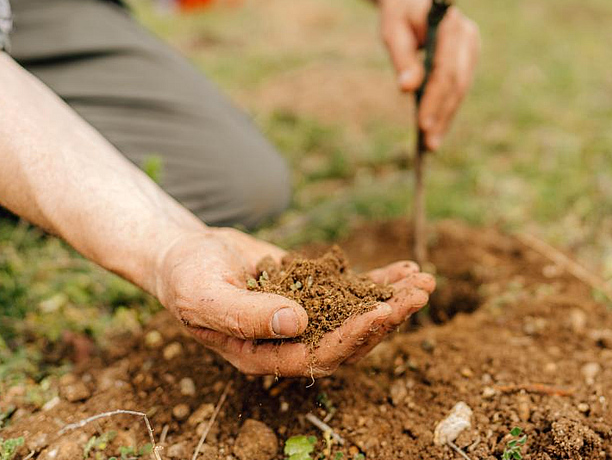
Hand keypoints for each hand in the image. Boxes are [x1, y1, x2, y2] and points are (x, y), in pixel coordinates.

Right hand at [151, 228, 434, 375]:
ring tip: (425, 282)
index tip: (380, 314)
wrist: (186, 255)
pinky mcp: (316, 293)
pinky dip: (382, 282)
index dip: (352, 338)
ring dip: (394, 301)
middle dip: (387, 318)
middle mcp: (293, 343)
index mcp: (266, 357)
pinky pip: (354, 291)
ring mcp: (308, 318)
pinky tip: (408, 268)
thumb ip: (246, 315)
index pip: (319, 356)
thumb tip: (296, 322)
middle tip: (418, 296)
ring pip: (359, 315)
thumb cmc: (186, 279)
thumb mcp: (205, 297)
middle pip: (350, 339)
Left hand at [379, 0, 479, 150]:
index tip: (421, 124)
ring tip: (431, 144)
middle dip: (442, 114)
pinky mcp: (468, 57)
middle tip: (428, 143)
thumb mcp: (392, 31)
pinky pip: (459, 86)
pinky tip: (436, 127)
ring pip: (461, 88)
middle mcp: (467, 35)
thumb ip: (402, 58)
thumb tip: (407, 90)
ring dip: (446, 116)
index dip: (435, 99)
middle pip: (457, 83)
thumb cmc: (398, 11)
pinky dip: (447, 107)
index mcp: (449, 24)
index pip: (446, 69)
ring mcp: (471, 46)